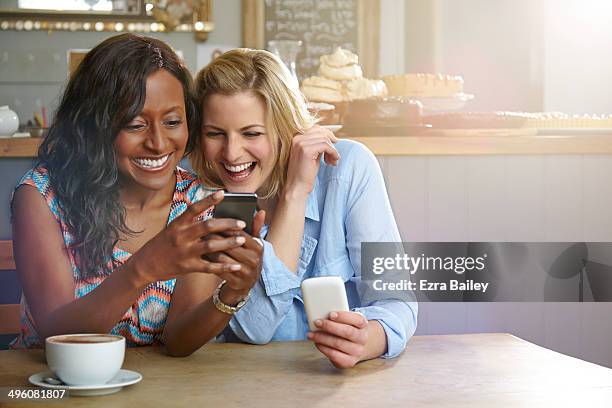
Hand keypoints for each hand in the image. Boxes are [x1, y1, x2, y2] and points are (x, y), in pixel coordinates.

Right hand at [131, 191, 249, 284]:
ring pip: (211, 246)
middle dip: (227, 224)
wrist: (145, 264)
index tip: (223, 193)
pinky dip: (224, 267)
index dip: (209, 200)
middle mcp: (182, 236)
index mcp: (178, 224)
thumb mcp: (171, 228)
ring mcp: (185, 252)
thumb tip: (202, 204)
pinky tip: (236, 266)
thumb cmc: (162, 244)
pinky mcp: (188, 267)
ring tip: (243, 240)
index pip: (194, 208)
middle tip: (242, 223)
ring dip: (228, 243)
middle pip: (208, 226)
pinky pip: (210, 267)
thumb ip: (187, 219)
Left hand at [204, 210, 265, 301]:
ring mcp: (246, 273)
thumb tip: (261, 211)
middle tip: (201, 231)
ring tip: (199, 243)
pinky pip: (218, 270)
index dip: (225, 227)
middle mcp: (254, 260)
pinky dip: (208, 262)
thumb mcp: (253, 244)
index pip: (240, 233)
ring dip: (208, 250)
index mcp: (258, 247)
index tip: (212, 221)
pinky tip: (200, 256)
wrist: (246, 284)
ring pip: (221, 257)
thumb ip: (256, 227)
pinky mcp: (236, 282)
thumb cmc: (248, 258)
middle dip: (214, 237)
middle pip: (229, 245)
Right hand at [285, 125, 339, 197]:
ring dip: (333, 150)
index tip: (334, 144)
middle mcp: (297, 138)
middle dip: (331, 143)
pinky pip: (326, 146)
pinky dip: (333, 153)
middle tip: (334, 156)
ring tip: (332, 161)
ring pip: (325, 139)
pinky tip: (332, 162)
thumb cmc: (305, 173)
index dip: (328, 135)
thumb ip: (317, 143)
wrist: (297, 187)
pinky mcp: (306, 150)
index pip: (316, 128)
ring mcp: (300, 143)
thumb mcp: (312, 154)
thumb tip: (330, 136)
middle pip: (322, 132)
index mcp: (296, 137)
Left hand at [307, 311, 368, 368]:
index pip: (357, 320)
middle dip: (330, 326)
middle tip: (317, 322)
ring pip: (339, 343)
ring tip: (312, 334)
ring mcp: (357, 351)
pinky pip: (335, 355)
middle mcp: (362, 338)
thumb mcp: (348, 321)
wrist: (357, 347)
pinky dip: (324, 348)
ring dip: (322, 338)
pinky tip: (317, 343)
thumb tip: (320, 315)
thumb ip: (337, 318)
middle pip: (347, 332)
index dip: (344, 316)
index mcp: (363, 325)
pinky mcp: (350, 362)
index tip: (330, 314)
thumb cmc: (347, 330)